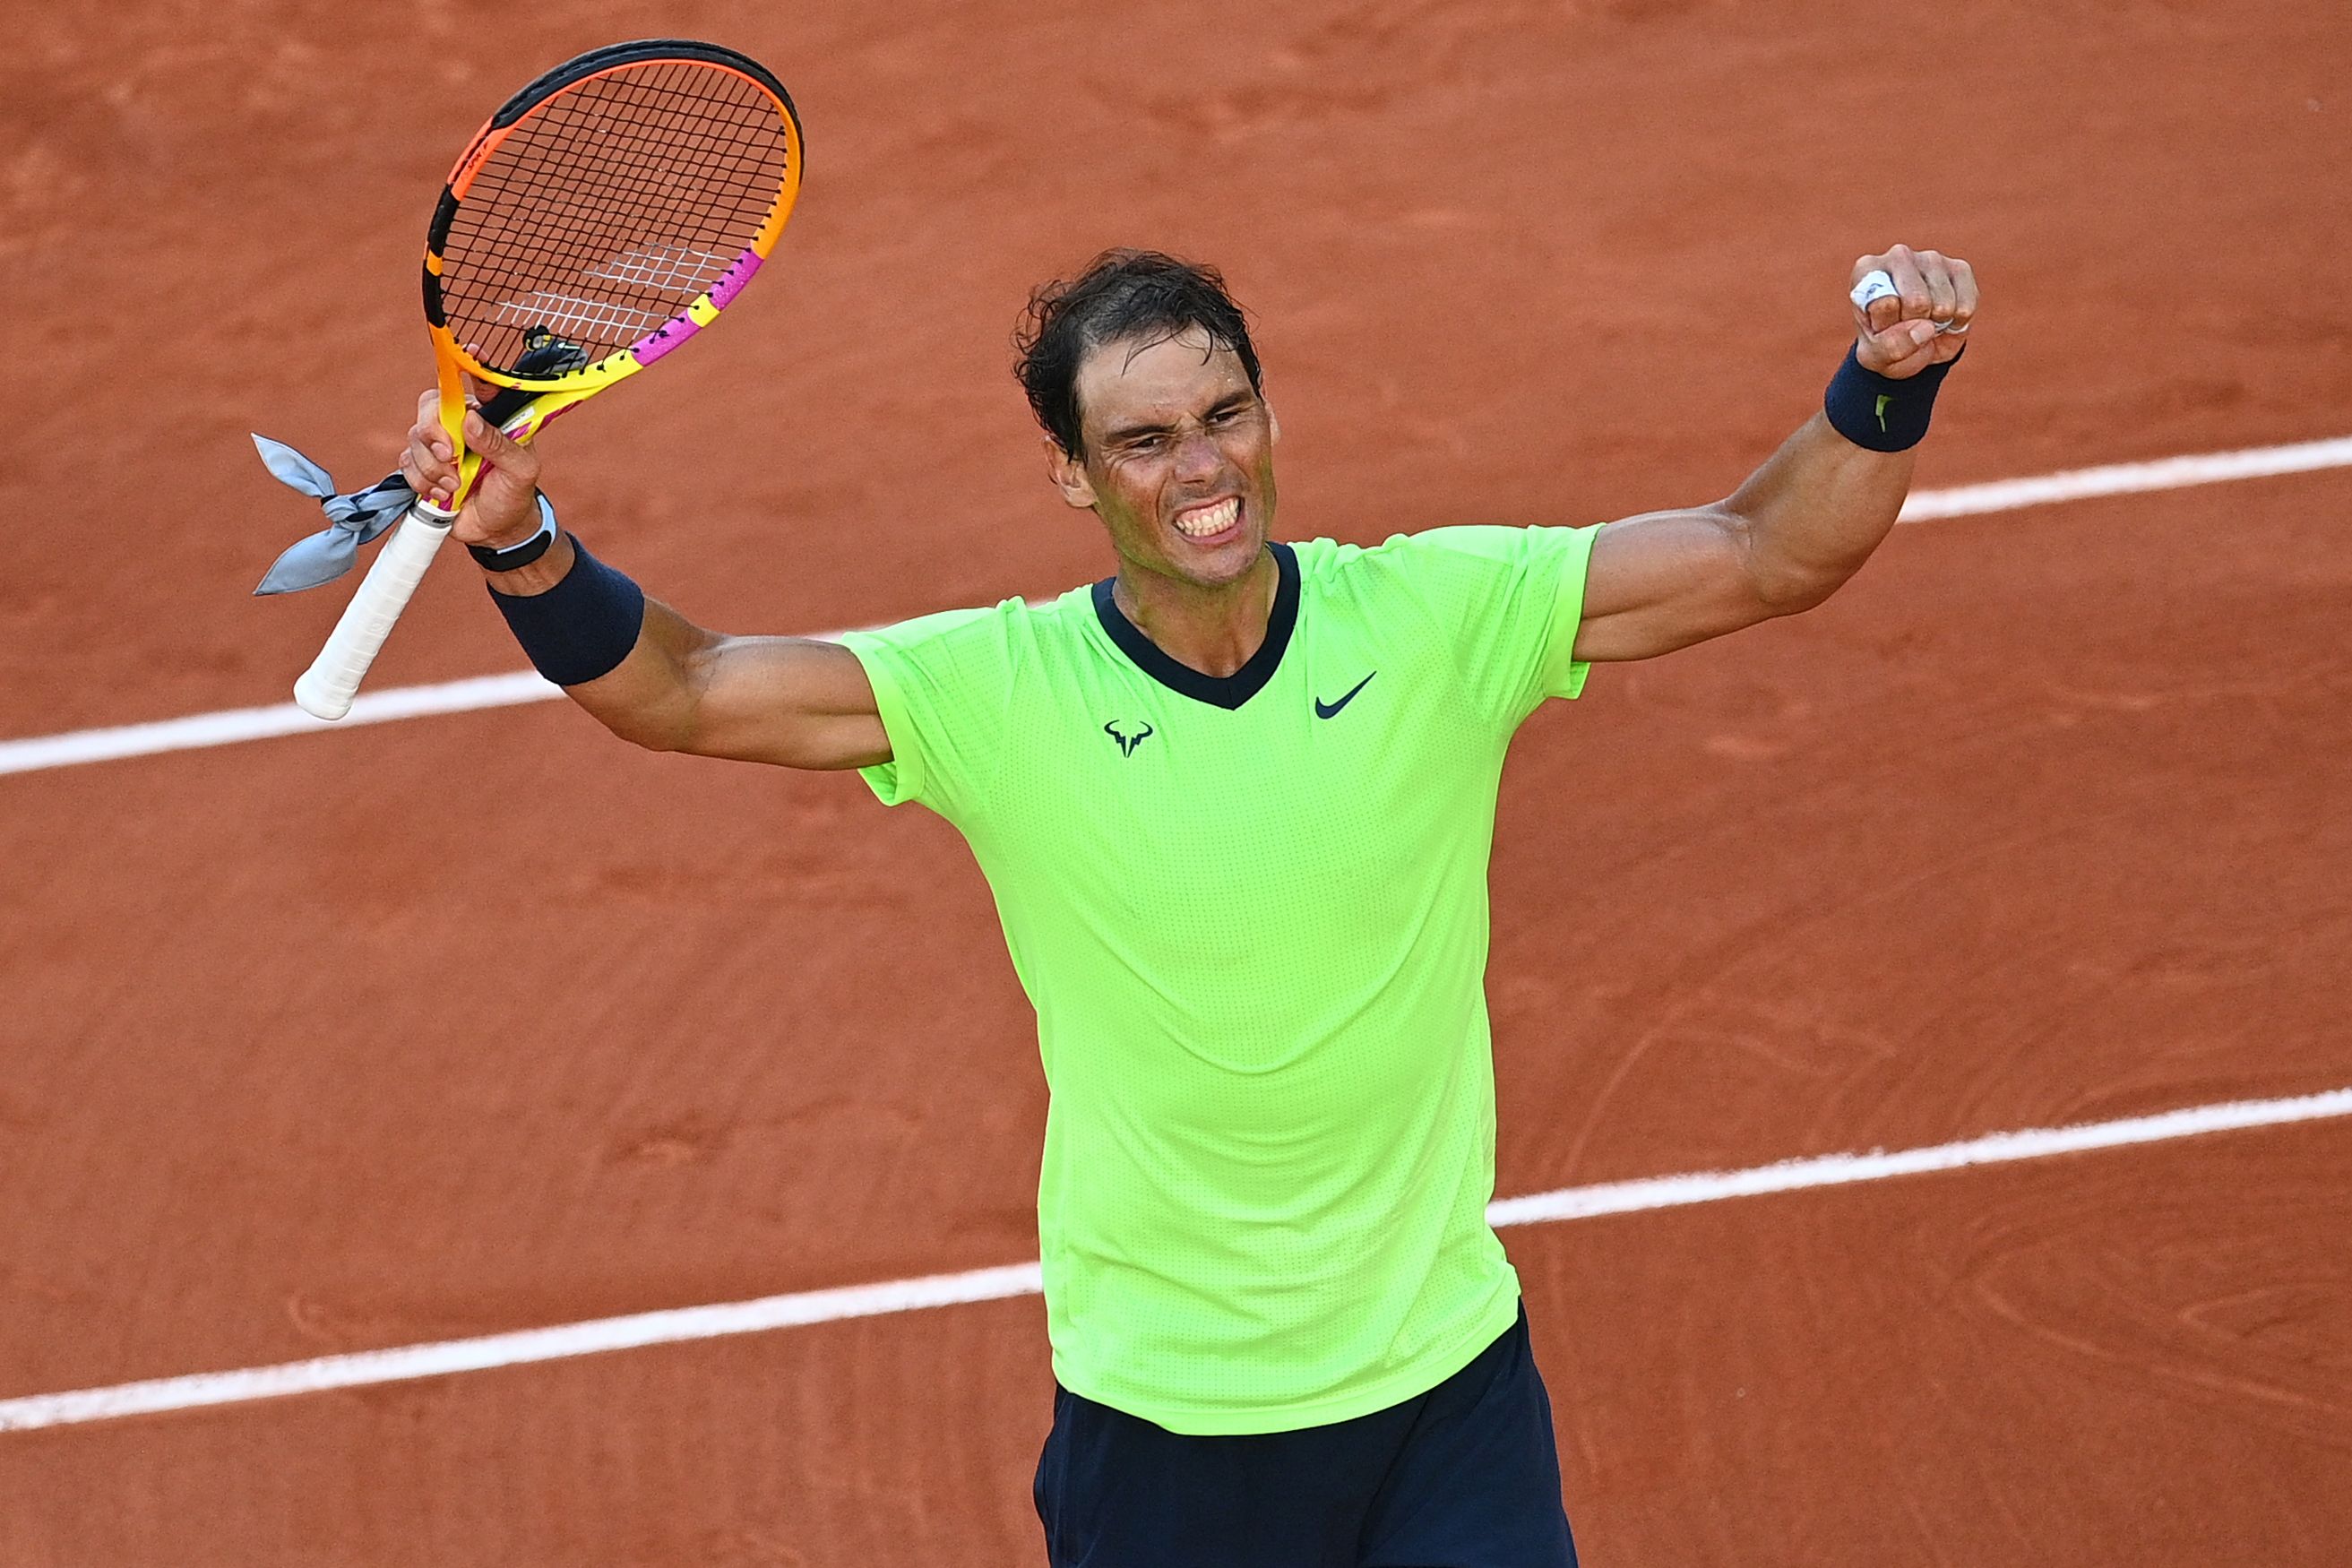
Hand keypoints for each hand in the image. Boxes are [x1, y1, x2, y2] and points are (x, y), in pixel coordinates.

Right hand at [397, 389, 544, 548]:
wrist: (498, 529)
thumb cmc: (513, 494)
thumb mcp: (520, 470)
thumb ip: (499, 444)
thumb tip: (470, 419)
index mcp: (485, 417)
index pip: (459, 392)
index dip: (448, 401)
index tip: (453, 426)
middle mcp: (458, 426)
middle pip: (428, 411)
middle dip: (434, 438)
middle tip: (451, 459)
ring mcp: (438, 446)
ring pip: (414, 441)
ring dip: (433, 469)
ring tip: (456, 487)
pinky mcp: (422, 467)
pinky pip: (407, 465)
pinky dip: (422, 482)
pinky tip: (444, 494)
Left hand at [1849, 245, 1978, 378]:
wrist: (1911, 342)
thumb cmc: (1885, 342)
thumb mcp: (1875, 356)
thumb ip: (1890, 347)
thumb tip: (1926, 328)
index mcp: (1867, 270)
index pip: (1884, 303)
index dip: (1887, 327)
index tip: (1880, 326)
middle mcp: (1898, 256)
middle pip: (1917, 302)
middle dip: (1914, 325)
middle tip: (1905, 324)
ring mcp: (1931, 258)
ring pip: (1943, 306)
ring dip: (1936, 324)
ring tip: (1923, 320)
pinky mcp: (1960, 268)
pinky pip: (1965, 307)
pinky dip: (1956, 323)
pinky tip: (1942, 316)